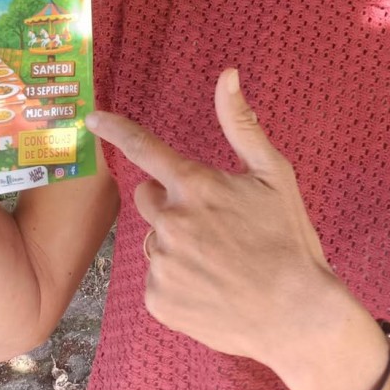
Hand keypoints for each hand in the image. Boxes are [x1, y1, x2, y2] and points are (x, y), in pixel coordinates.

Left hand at [85, 68, 347, 374]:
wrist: (297, 315)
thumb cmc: (288, 237)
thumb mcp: (274, 173)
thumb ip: (241, 123)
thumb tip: (227, 74)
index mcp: (194, 186)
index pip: (144, 148)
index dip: (116, 129)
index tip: (92, 119)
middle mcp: (169, 222)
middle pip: (148, 198)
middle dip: (171, 202)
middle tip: (213, 222)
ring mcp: (161, 264)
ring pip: (155, 241)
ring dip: (176, 244)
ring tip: (218, 262)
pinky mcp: (158, 301)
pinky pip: (157, 279)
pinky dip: (177, 281)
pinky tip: (210, 287)